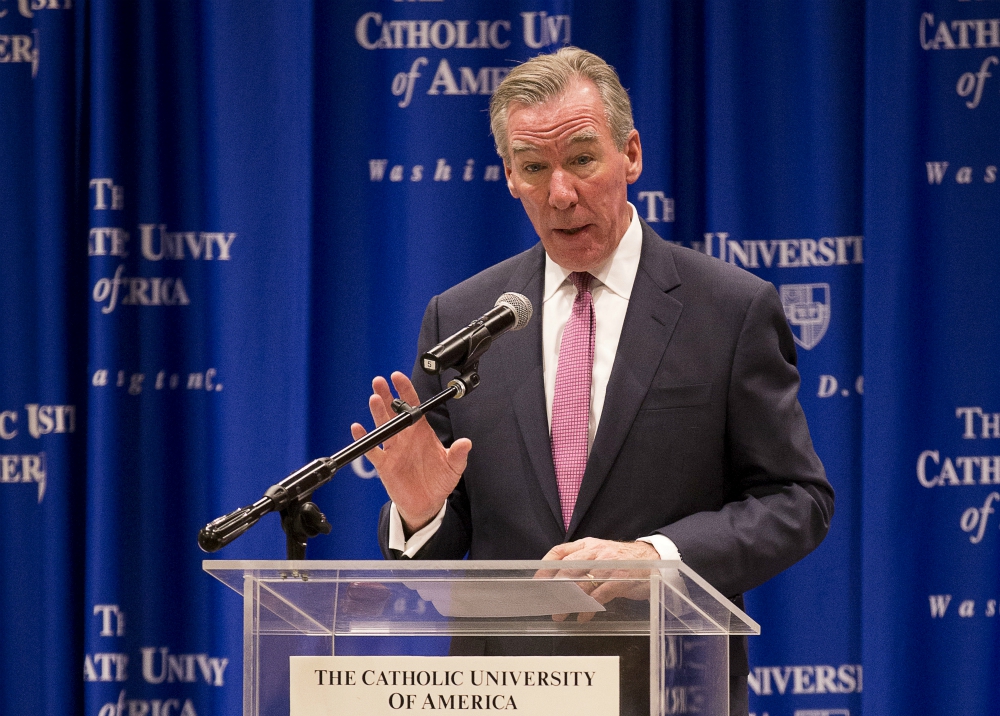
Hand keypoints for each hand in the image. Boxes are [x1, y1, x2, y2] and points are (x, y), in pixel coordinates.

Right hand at [350, 371, 471, 532]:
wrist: (427, 504)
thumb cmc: (440, 481)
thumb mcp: (453, 467)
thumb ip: (458, 454)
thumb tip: (466, 443)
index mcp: (422, 432)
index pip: (412, 405)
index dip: (405, 390)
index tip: (398, 376)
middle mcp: (406, 437)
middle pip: (393, 411)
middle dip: (386, 395)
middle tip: (379, 381)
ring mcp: (394, 449)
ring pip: (383, 426)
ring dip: (377, 412)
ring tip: (374, 398)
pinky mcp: (385, 464)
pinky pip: (372, 449)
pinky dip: (364, 439)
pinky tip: (359, 428)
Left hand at [538, 538, 658, 621]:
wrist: (654, 560)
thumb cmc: (623, 561)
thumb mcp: (600, 554)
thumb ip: (581, 561)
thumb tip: (557, 578)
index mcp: (588, 545)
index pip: (560, 551)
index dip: (545, 567)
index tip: (537, 582)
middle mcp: (596, 552)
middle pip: (567, 569)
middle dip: (554, 589)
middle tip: (547, 605)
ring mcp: (608, 565)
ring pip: (581, 583)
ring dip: (568, 602)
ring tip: (561, 615)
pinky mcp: (620, 580)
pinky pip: (599, 595)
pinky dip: (589, 608)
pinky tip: (583, 616)